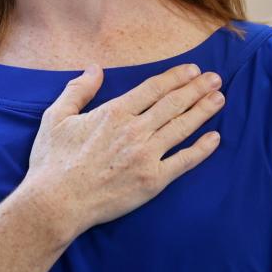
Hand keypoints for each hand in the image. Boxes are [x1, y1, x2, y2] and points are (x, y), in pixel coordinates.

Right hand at [20, 62, 224, 240]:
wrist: (56, 202)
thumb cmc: (52, 160)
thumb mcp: (56, 116)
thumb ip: (78, 90)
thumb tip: (95, 68)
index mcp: (114, 112)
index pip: (153, 89)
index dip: (175, 77)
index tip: (191, 70)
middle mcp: (135, 130)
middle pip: (173, 104)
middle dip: (196, 89)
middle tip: (215, 78)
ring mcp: (147, 156)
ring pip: (182, 127)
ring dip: (203, 111)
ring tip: (219, 98)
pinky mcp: (153, 181)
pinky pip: (184, 162)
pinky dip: (202, 149)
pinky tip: (215, 138)